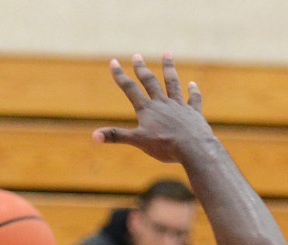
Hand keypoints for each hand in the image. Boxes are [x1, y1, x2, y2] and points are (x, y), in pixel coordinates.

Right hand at [92, 53, 212, 162]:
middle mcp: (162, 103)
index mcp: (147, 109)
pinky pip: (193, 100)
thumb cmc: (164, 145)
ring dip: (169, 69)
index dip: (121, 76)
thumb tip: (94, 136)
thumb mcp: (137, 142)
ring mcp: (179, 106)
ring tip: (168, 54)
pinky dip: (193, 92)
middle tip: (137, 56)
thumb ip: (116, 136)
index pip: (130, 89)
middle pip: (150, 82)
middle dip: (142, 69)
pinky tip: (192, 85)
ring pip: (173, 84)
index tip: (114, 62)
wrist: (192, 147)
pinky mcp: (193, 113)